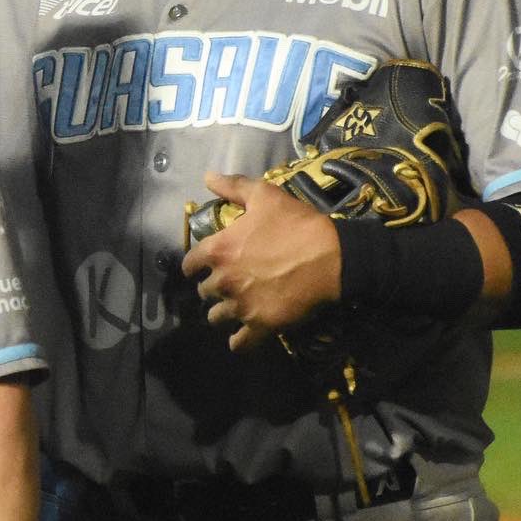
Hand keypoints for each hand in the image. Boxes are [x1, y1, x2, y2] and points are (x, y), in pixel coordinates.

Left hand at [180, 173, 340, 351]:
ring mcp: (241, 307)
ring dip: (223, 313)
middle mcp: (223, 281)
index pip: (189, 265)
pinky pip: (239, 344)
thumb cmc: (296, 223)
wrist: (332, 257)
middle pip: (204, 292)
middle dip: (213, 287)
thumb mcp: (265, 195)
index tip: (205, 265)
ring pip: (216, 318)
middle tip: (229, 282)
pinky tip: (243, 335)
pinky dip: (239, 341)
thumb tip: (207, 177)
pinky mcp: (261, 326)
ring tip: (236, 307)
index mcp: (218, 250)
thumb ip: (233, 187)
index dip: (196, 264)